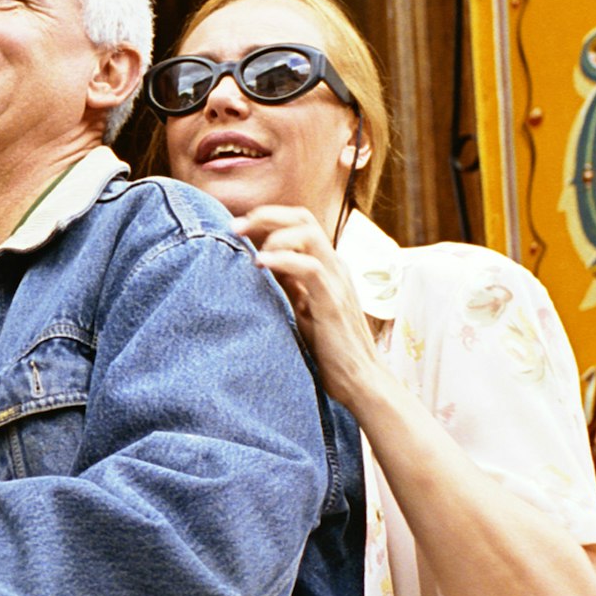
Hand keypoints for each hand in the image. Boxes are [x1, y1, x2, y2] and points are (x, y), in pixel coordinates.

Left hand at [236, 205, 400, 422]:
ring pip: (309, 233)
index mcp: (327, 266)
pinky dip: (283, 259)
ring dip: (272, 232)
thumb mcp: (303, 308)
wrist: (360, 381)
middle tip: (235, 226)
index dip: (268, 217)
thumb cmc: (331, 350)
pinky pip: (310, 267)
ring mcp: (337, 281)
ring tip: (244, 241)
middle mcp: (334, 266)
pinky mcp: (333, 301)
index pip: (300, 223)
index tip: (237, 226)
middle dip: (266, 215)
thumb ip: (288, 284)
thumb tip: (261, 262)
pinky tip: (260, 263)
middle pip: (303, 218)